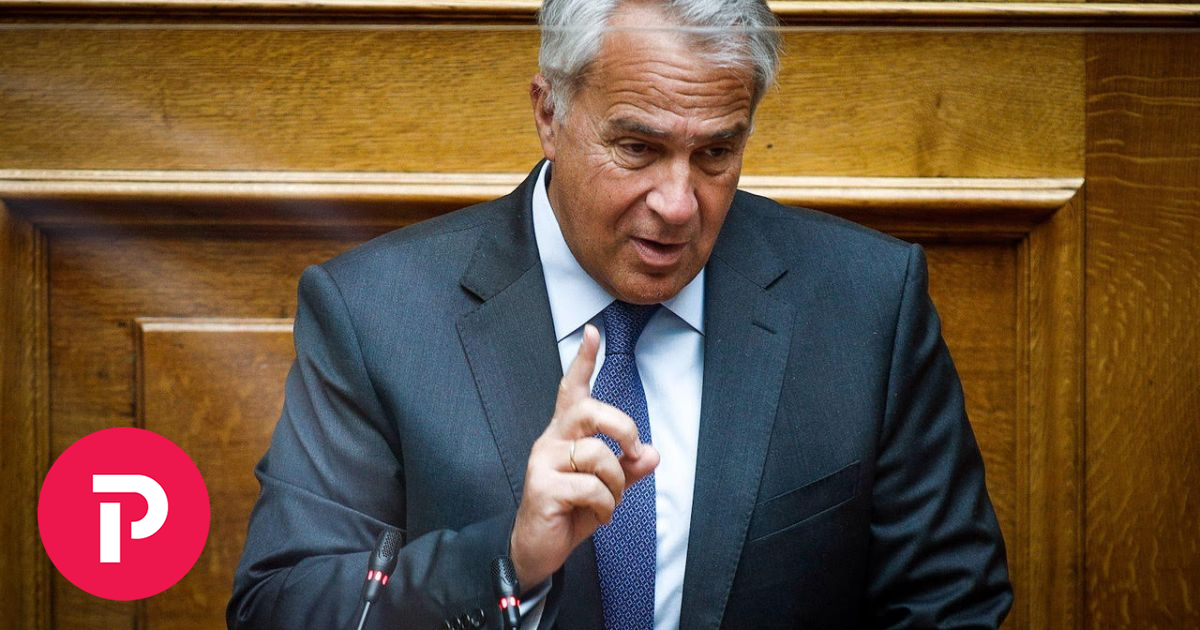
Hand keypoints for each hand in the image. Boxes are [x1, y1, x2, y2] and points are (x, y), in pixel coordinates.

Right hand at [509, 324, 659, 587]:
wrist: (536, 550)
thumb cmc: (569, 512)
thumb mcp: (606, 489)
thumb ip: (628, 469)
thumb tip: (653, 454)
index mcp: (564, 435)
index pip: (571, 390)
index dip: (583, 361)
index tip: (593, 332)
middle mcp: (551, 441)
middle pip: (589, 410)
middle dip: (623, 427)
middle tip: (634, 451)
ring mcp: (543, 462)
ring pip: (598, 455)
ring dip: (616, 484)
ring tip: (607, 502)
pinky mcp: (542, 487)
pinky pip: (592, 487)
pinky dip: (606, 506)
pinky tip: (596, 515)